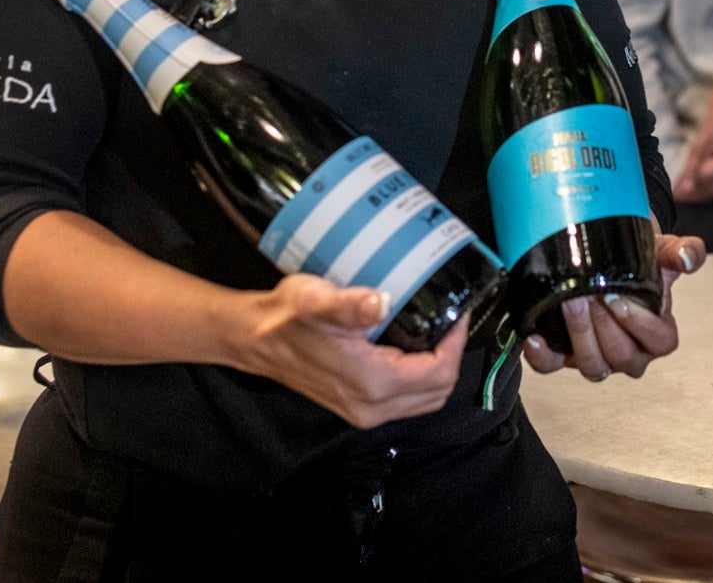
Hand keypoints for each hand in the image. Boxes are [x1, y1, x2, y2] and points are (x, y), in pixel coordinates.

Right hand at [238, 275, 465, 428]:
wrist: (255, 339)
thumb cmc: (287, 317)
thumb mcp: (317, 301)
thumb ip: (350, 304)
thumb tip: (381, 302)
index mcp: (373, 383)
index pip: (439, 372)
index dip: (456, 342)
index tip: (457, 312)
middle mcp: (372, 407)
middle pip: (438, 390)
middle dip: (450, 355)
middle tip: (448, 320)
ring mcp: (364, 412)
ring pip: (424, 399)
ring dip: (435, 368)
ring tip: (433, 330)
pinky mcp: (357, 408)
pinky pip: (405, 400)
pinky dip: (417, 377)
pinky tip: (408, 346)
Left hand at [522, 232, 705, 381]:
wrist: (607, 257)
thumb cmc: (639, 261)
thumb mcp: (662, 251)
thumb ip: (682, 251)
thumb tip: (687, 259)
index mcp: (658, 335)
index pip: (659, 342)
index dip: (640, 324)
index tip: (619, 297)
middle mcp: (630, 353)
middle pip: (622, 356)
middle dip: (604, 326)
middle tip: (589, 295)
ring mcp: (597, 357)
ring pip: (593, 366)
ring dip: (579, 336)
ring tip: (569, 303)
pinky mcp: (564, 357)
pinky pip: (552, 367)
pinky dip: (542, 356)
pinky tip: (535, 336)